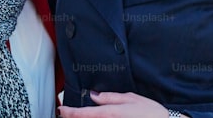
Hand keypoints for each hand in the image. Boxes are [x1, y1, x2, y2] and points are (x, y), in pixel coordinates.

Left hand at [58, 91, 173, 117]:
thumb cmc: (151, 113)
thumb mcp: (131, 98)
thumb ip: (110, 97)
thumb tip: (94, 96)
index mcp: (111, 113)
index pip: (84, 114)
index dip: (69, 112)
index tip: (61, 110)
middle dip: (76, 117)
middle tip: (68, 113)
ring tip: (81, 115)